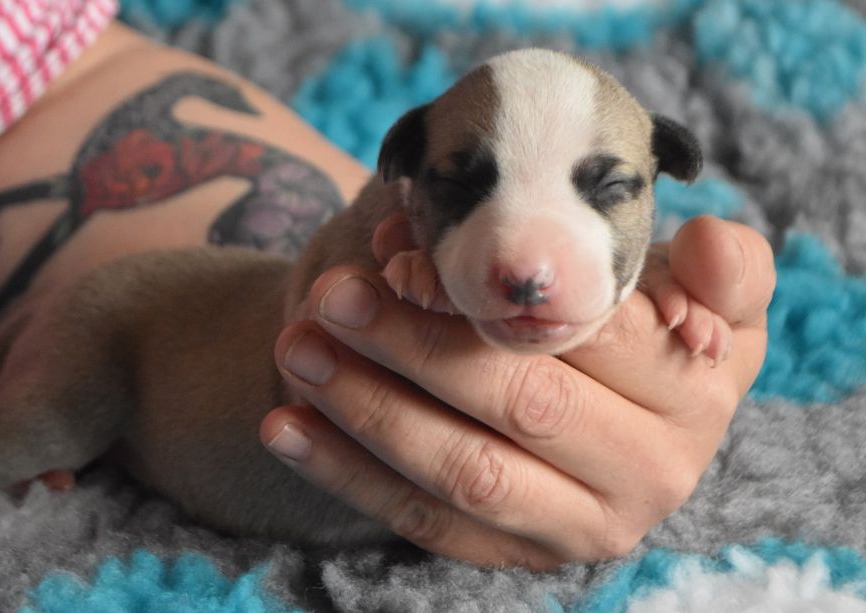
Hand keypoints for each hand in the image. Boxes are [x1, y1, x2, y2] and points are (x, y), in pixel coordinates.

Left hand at [260, 214, 773, 567]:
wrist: (619, 403)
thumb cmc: (649, 325)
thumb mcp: (704, 290)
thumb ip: (722, 268)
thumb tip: (707, 246)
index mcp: (697, 390)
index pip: (586, 331)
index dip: (495, 288)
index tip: (407, 245)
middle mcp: (648, 471)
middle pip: (520, 403)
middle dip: (415, 346)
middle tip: (335, 293)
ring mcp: (577, 525)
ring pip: (462, 471)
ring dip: (368, 409)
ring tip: (299, 347)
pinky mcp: (515, 554)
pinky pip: (422, 521)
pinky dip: (346, 473)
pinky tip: (285, 422)